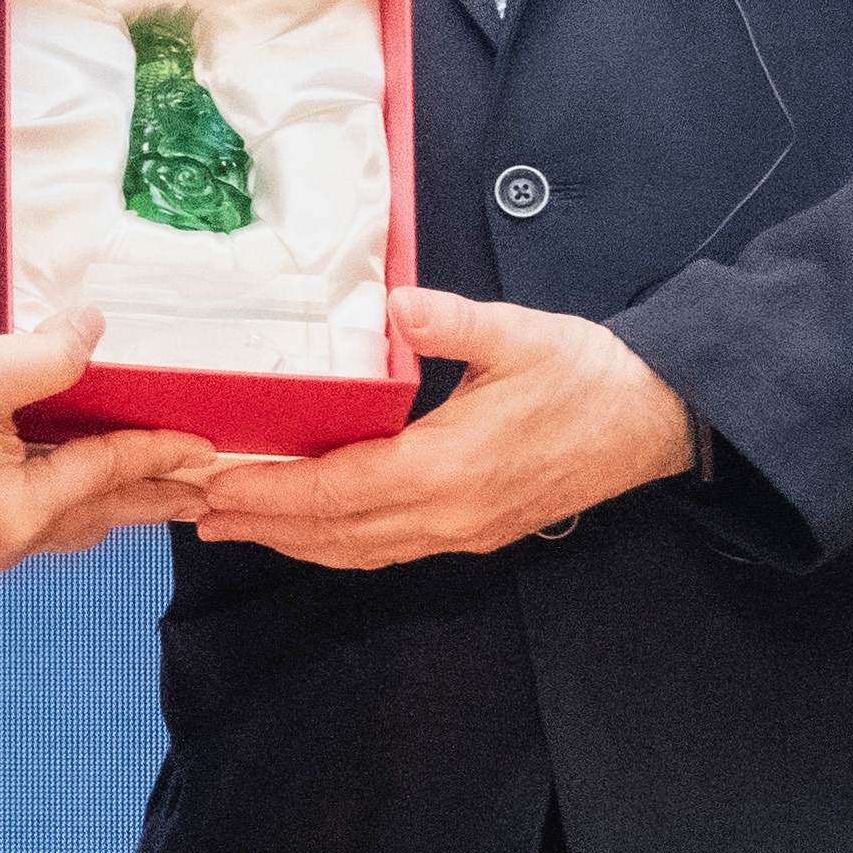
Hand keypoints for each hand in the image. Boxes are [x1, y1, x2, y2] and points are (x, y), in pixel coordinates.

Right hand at [0, 309, 208, 570]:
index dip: (160, 451)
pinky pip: (39, 512)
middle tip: (209, 490)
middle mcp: (4, 540)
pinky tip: (84, 475)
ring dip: (116, 498)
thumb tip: (94, 331)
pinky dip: (75, 493)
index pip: (106, 473)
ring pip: (70, 519)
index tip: (208, 446)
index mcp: (17, 515)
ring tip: (160, 486)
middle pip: (100, 514)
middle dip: (155, 498)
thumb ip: (49, 356)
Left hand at [189, 287, 694, 569]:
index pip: (336, 492)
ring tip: (237, 525)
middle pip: (335, 533)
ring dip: (295, 541)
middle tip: (197, 512)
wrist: (655, 421)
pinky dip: (340, 543)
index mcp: (446, 469)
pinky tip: (316, 528)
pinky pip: (390, 549)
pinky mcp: (476, 532)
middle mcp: (445, 514)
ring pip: (360, 550)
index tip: (216, 485)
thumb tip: (397, 302)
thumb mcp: (520, 334)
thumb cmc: (587, 375)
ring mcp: (461, 531)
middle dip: (263, 525)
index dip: (270, 493)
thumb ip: (452, 321)